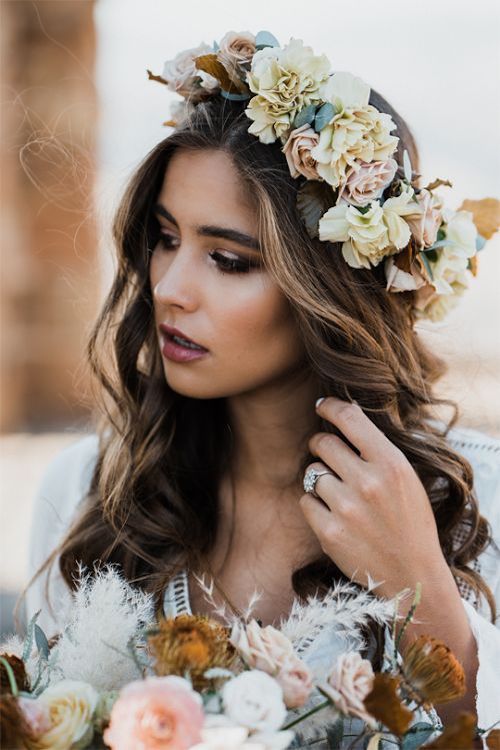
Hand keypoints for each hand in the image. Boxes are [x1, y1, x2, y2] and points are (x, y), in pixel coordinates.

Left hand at [299, 396, 448, 597]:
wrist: (413, 576)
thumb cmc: (410, 522)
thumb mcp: (406, 479)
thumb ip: (377, 451)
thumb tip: (344, 418)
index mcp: (391, 464)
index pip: (350, 419)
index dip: (330, 407)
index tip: (321, 406)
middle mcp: (368, 483)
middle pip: (323, 443)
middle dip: (322, 446)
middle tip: (329, 456)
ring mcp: (347, 508)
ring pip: (312, 473)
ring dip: (320, 479)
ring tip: (340, 494)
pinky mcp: (329, 532)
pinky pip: (306, 501)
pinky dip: (315, 505)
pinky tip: (333, 515)